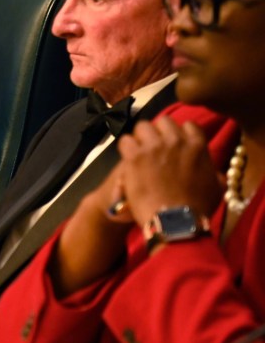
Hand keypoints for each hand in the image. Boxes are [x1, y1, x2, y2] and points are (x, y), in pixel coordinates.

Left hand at [117, 117, 221, 231]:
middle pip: (162, 122)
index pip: (188, 125)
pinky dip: (125, 148)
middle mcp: (176, 141)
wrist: (175, 221)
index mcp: (198, 146)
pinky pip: (125, 140)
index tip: (172, 145)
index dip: (178, 134)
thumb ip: (214, 174)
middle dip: (157, 132)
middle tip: (153, 148)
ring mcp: (154, 147)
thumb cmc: (197, 209)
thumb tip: (214, 172)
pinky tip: (128, 160)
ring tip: (139, 152)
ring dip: (140, 138)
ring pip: (142, 127)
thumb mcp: (216, 189)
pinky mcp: (135, 156)